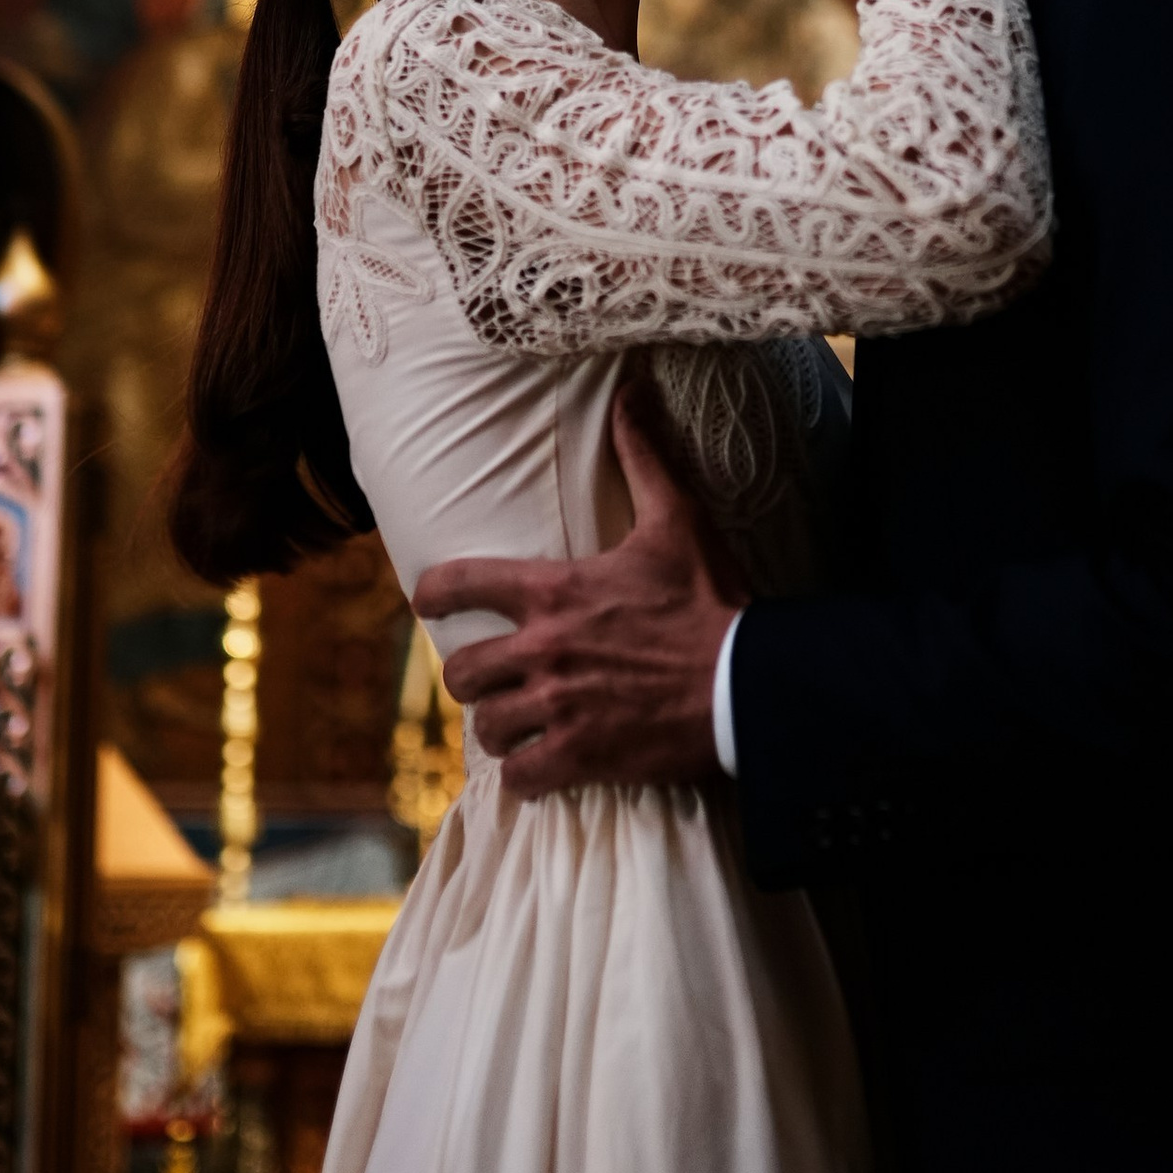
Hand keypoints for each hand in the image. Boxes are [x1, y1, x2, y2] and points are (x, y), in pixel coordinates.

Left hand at [427, 392, 747, 798]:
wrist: (748, 681)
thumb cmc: (712, 600)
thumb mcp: (677, 521)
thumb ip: (642, 458)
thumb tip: (631, 393)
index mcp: (554, 592)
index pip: (459, 585)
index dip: (431, 593)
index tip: (425, 602)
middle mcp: (543, 650)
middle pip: (461, 673)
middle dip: (470, 677)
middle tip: (490, 679)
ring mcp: (558, 707)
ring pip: (486, 728)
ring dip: (498, 728)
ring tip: (516, 725)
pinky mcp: (580, 757)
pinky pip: (519, 778)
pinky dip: (525, 776)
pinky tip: (540, 767)